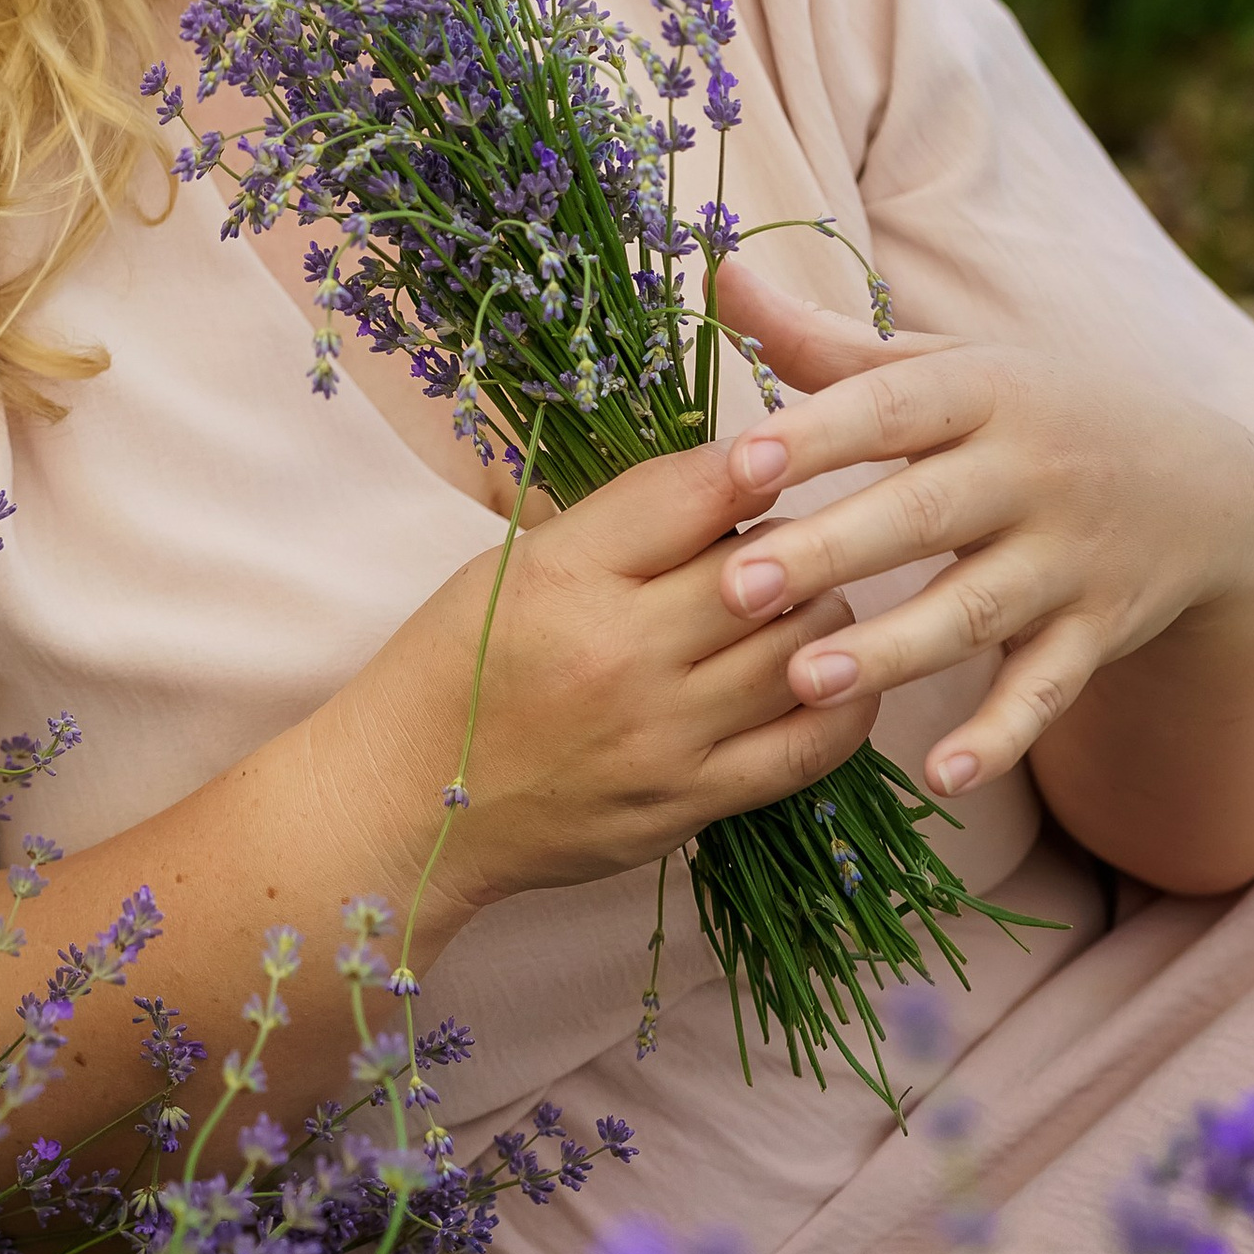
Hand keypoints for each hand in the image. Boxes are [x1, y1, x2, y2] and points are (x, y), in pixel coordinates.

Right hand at [346, 437, 881, 926]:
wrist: (407, 802)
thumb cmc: (455, 668)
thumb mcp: (511, 567)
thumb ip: (617, 528)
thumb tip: (729, 482)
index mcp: (563, 576)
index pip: (688, 493)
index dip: (750, 461)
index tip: (777, 450)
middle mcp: (619, 654)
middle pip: (764, 569)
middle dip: (795, 540)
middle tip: (788, 538)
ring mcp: (661, 735)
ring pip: (802, 650)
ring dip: (823, 612)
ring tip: (808, 601)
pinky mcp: (688, 802)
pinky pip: (807, 747)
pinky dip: (845, 702)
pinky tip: (839, 674)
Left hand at [706, 256, 1253, 804]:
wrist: (1204, 484)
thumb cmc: (1028, 413)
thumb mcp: (948, 364)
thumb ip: (827, 340)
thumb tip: (718, 273)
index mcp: (982, 394)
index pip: (892, 409)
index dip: (815, 432)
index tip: (736, 462)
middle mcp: (1029, 473)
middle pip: (923, 512)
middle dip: (830, 549)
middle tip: (735, 588)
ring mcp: (1068, 559)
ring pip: (976, 609)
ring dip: (894, 649)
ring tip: (804, 680)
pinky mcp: (1097, 633)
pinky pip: (1048, 690)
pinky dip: (1002, 735)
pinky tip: (942, 779)